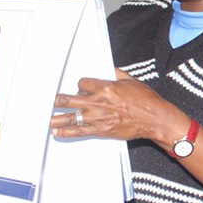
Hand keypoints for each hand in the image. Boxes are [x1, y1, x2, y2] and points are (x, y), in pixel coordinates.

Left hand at [50, 69, 180, 144]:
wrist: (155, 119)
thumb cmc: (147, 102)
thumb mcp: (132, 82)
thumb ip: (117, 75)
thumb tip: (110, 70)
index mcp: (106, 88)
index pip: (82, 83)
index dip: (81, 85)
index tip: (81, 88)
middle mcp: (99, 102)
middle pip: (69, 99)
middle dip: (58, 100)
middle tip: (49, 100)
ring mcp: (98, 117)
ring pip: (71, 116)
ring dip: (56, 117)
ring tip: (47, 118)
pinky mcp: (101, 130)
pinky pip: (79, 131)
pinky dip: (67, 131)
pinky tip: (58, 131)